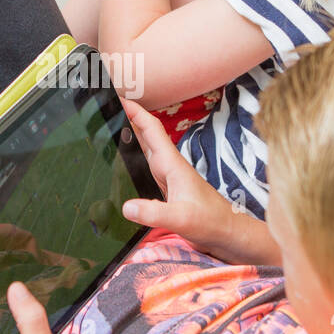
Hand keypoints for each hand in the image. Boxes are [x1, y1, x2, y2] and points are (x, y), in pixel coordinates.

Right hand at [121, 100, 280, 265]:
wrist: (228, 234)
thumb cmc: (211, 222)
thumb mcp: (181, 219)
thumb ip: (154, 213)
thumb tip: (126, 207)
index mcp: (172, 165)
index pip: (151, 130)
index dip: (135, 112)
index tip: (118, 98)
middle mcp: (169, 167)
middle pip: (145, 136)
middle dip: (127, 120)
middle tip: (104, 110)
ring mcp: (168, 178)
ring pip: (145, 151)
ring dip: (129, 139)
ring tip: (107, 130)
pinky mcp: (167, 191)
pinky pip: (146, 168)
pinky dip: (133, 160)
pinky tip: (122, 166)